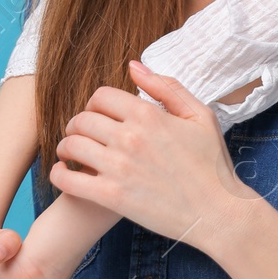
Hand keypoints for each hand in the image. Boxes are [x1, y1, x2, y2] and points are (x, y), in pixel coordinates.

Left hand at [49, 60, 246, 250]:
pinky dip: (58, 173)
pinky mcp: (111, 197)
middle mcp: (130, 137)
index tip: (98, 115)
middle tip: (80, 134)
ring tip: (69, 153)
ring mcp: (118, 167)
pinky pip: (68, 178)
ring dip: (65, 147)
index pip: (101, 96)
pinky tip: (64, 173)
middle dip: (77, 125)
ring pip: (70, 145)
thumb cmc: (213, 165)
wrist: (219, 213)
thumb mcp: (199, 115)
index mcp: (148, 115)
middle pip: (82, 119)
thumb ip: (165, 86)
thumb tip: (133, 65)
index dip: (95, 104)